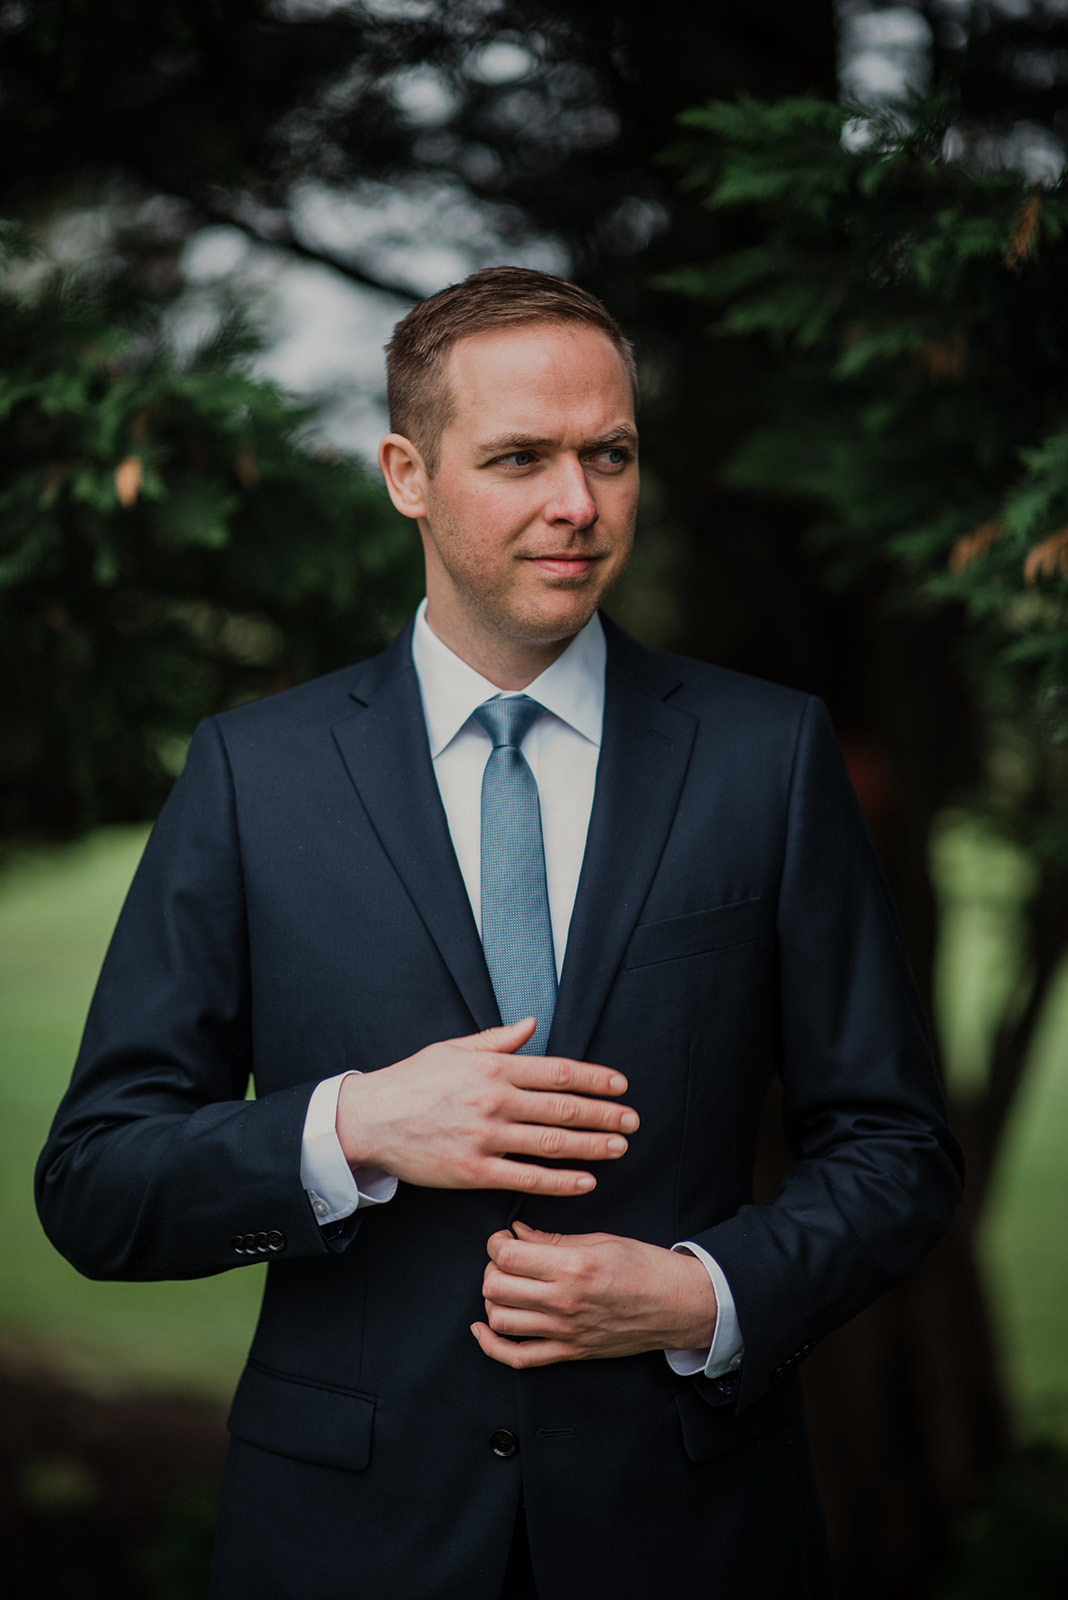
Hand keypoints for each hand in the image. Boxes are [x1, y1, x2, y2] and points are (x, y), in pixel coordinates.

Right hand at [336, 1018, 638, 1197]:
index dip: (595, 1079)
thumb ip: (497, 1039)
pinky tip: (585, 1181)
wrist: (371, 1118)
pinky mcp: (473, 1170)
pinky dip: (560, 1181)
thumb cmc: (413, 1081)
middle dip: (604, 1115)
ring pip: (552, 1144)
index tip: (620, 1086)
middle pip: (563, 1109)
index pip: (558, 1072)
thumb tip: (531, 1024)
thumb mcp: (454, 1048)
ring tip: (618, 1148)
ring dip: (592, 1147)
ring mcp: (485, 1137)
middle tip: (631, 1121)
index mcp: (493, 1067)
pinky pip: (526, 1177)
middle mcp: (494, 1100)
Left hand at [471, 1221, 717, 1367]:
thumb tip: (517, 1233)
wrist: (677, 1305)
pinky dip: (492, 1346)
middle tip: (505, 1259)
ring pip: (500, 1321)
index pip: (508, 1256)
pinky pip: (518, 1358)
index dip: (496, 1243)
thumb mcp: (600, 1240)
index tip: (503, 1238)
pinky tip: (484, 1328)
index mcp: (573, 1267)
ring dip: (492, 1300)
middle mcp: (565, 1301)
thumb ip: (554, 1239)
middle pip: (496, 1287)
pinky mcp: (570, 1352)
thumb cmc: (645, 1267)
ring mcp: (565, 1331)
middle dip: (491, 1268)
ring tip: (505, 1286)